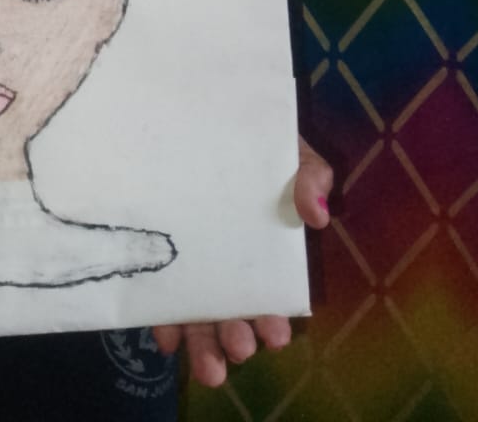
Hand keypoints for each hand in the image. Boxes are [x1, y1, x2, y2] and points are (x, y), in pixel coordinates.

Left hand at [153, 136, 333, 386]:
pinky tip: (167, 335)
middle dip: (238, 340)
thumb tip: (318, 213)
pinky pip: (159, 299)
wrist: (203, 112)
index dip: (273, 319)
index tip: (276, 331)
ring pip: (198, 321)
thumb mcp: (290, 151)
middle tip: (241, 346)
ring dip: (204, 348)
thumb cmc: (254, 142)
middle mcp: (226, 270)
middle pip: (233, 317)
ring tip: (211, 366)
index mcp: (261, 255)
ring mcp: (191, 269)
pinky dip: (164, 324)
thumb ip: (309, 175)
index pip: (269, 297)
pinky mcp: (159, 260)